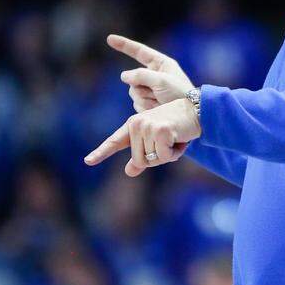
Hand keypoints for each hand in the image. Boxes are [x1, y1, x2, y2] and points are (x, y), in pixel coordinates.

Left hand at [85, 98, 200, 176]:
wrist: (197, 112)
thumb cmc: (178, 128)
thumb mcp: (158, 143)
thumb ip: (143, 157)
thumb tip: (129, 172)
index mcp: (133, 125)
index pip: (115, 141)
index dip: (101, 153)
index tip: (88, 161)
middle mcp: (137, 124)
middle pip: (140, 161)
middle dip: (157, 158)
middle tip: (169, 142)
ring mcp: (147, 126)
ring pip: (152, 160)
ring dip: (168, 155)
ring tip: (175, 138)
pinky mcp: (160, 131)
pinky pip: (164, 158)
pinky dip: (175, 154)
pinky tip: (180, 139)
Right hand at [107, 34, 193, 110]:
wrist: (191, 115)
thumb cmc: (180, 94)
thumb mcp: (162, 81)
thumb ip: (140, 75)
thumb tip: (123, 76)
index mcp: (161, 63)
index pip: (139, 51)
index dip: (124, 45)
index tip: (109, 38)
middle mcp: (154, 75)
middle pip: (133, 78)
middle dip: (143, 87)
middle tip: (159, 94)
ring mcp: (151, 89)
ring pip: (133, 92)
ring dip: (145, 99)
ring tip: (161, 102)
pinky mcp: (149, 102)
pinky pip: (137, 104)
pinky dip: (146, 108)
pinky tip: (158, 109)